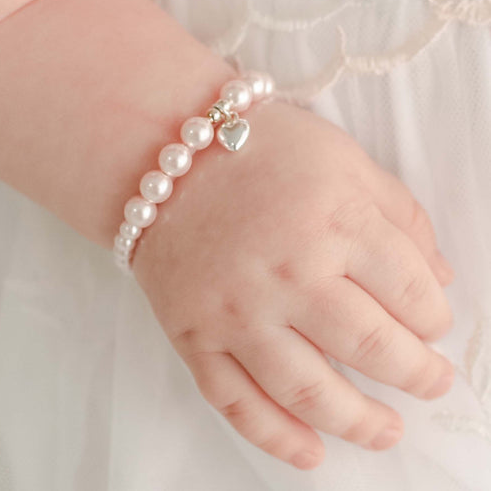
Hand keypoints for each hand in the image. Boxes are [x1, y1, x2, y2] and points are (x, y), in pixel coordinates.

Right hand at [134, 102, 454, 469]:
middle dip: (416, 374)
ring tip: (388, 432)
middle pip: (373, 347)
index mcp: (336, 220)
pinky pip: (236, 402)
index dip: (434, 316)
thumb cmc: (258, 148)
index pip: (411, 291)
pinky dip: (277, 438)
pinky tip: (311, 455)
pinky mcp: (194, 335)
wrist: (164, 154)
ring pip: (310, 391)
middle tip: (430, 383)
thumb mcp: (343, 159)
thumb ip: (400, 215)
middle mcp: (289, 272)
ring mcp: (237, 311)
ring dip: (360, 422)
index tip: (431, 323)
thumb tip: (439, 279)